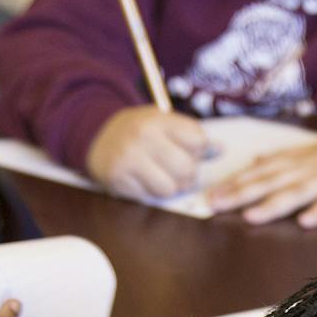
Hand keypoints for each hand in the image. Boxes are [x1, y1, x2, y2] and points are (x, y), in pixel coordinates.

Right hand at [88, 107, 214, 200]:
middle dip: (188, 174)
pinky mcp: (118, 180)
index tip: (190, 150)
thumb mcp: (163, 123)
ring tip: (163, 177)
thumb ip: (192, 136)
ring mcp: (128, 159)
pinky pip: (149, 197)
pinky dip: (151, 192)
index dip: (200, 150)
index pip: (198, 140)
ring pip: (169, 188)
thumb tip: (220, 150)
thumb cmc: (138, 131)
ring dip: (171, 187)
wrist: (95, 135)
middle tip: (179, 170)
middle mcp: (143, 137)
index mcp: (158, 119)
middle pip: (186, 168)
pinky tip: (144, 180)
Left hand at [205, 128, 316, 228]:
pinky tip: (307, 222)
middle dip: (242, 193)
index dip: (234, 183)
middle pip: (271, 182)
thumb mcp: (312, 151)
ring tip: (250, 216)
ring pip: (298, 192)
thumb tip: (256, 161)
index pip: (260, 172)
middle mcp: (309, 170)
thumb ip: (284, 159)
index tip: (208, 194)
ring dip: (274, 204)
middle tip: (215, 204)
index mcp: (298, 162)